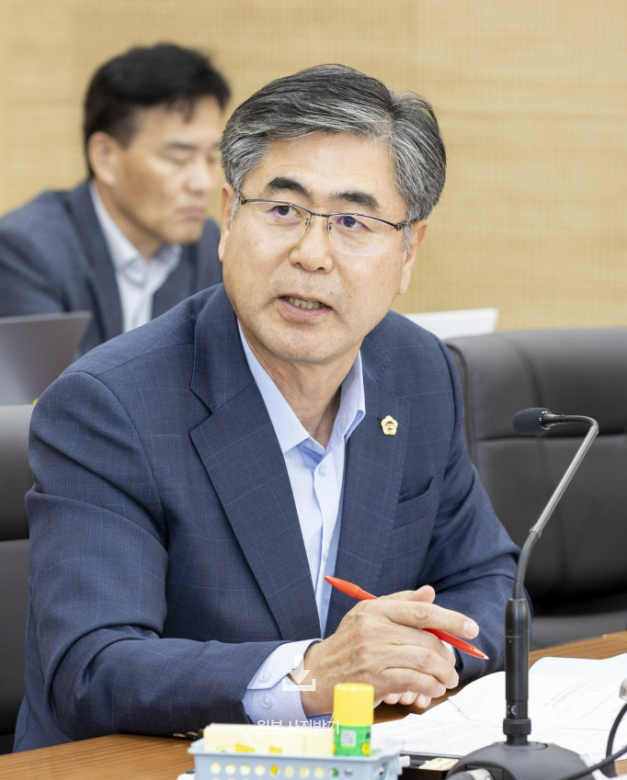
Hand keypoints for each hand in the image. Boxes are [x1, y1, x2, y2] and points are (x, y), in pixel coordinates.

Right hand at [298, 585, 477, 716]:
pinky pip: (414, 682)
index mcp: (376, 610)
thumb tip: (429, 593)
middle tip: (452, 663)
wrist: (319, 673)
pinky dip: (430, 687)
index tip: (471, 628)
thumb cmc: (348, 642)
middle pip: (427, 641)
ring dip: (443, 673)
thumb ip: (401, 602)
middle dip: (447, 655)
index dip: (451, 620)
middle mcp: (374, 630)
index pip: (421, 612)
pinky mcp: (376, 680)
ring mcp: (375, 656)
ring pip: (424, 663)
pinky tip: (432, 688)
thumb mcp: (369, 614)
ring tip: (447, 678)